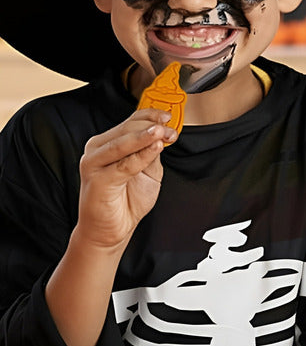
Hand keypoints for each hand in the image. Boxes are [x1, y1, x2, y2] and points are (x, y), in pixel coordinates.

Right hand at [76, 110, 176, 249]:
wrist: (112, 229)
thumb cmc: (127, 199)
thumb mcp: (148, 171)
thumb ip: (152, 153)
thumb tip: (163, 136)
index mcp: (109, 143)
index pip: (130, 121)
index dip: (150, 116)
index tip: (168, 117)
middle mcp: (98, 150)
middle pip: (126, 129)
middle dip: (152, 127)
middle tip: (170, 130)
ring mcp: (95, 164)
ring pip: (122, 144)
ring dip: (144, 137)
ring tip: (161, 132)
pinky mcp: (98, 180)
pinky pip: (123, 165)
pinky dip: (140, 156)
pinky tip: (155, 149)